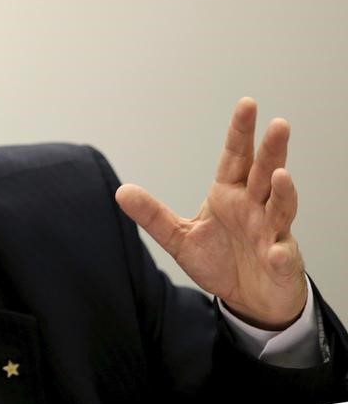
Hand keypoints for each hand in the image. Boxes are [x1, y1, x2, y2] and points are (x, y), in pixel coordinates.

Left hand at [115, 97, 306, 329]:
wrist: (248, 299)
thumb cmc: (220, 261)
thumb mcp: (179, 237)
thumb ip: (153, 215)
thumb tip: (120, 191)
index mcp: (229, 195)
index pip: (236, 157)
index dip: (241, 132)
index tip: (247, 104)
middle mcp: (254, 207)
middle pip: (264, 173)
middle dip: (272, 149)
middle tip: (278, 124)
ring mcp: (271, 232)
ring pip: (280, 207)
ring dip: (283, 192)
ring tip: (280, 175)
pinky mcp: (280, 261)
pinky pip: (282, 255)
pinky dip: (280, 252)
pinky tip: (276, 251)